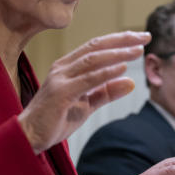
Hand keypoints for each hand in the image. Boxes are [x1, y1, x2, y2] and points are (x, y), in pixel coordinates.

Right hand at [19, 31, 149, 152]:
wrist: (29, 137)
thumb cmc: (55, 120)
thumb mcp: (87, 105)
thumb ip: (107, 92)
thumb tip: (131, 81)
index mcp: (68, 66)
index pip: (96, 46)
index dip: (119, 40)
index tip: (141, 38)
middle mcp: (63, 67)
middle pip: (96, 46)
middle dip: (122, 40)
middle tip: (145, 37)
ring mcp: (60, 78)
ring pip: (93, 59)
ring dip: (118, 53)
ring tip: (138, 51)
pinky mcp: (60, 93)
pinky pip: (87, 79)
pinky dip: (106, 72)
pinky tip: (122, 67)